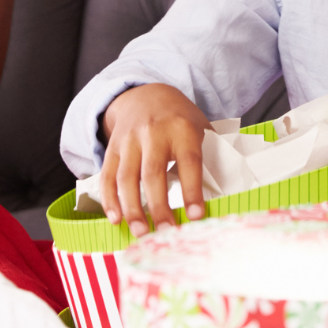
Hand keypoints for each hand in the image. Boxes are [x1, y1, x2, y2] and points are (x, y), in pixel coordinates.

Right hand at [99, 83, 210, 235]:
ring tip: (140, 233)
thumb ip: (208, 155)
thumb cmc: (179, 119)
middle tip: (166, 233)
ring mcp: (129, 140)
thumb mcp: (200, 127)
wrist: (146, 94)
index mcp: (182, 128)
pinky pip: (107, 176)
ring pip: (126, 177)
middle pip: (153, 173)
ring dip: (132, 209)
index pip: (189, 162)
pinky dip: (109, 199)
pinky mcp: (112, 147)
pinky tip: (116, 219)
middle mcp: (153, 132)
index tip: (196, 216)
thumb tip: (220, 195)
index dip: (192, 190)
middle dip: (159, 207)